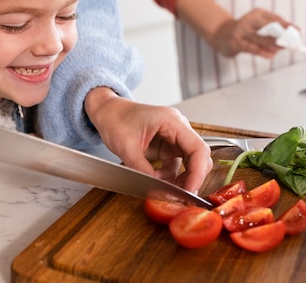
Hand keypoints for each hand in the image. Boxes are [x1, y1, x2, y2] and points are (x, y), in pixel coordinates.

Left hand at [84, 88, 212, 192]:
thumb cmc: (115, 119)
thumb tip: (157, 190)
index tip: (189, 191)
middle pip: (198, 157)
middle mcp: (178, 127)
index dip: (197, 173)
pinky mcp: (167, 145)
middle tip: (179, 195)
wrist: (107, 111)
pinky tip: (155, 177)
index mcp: (172, 121)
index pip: (198, 148)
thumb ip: (142, 169)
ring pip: (189, 163)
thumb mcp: (126, 147)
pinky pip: (176, 164)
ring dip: (179, 178)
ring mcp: (174, 136)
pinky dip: (169, 175)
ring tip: (162, 187)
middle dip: (191, 178)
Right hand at [210, 8, 289, 57]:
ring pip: (261, 38)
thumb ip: (272, 31)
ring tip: (283, 48)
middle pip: (269, 27)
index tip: (298, 31)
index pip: (275, 19)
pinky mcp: (236, 42)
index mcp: (257, 13)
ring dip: (273, 44)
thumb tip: (290, 38)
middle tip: (292, 41)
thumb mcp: (258, 26)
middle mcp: (249, 20)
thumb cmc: (244, 31)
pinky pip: (252, 48)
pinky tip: (270, 55)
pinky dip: (262, 52)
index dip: (287, 25)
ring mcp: (241, 31)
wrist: (220, 34)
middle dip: (281, 34)